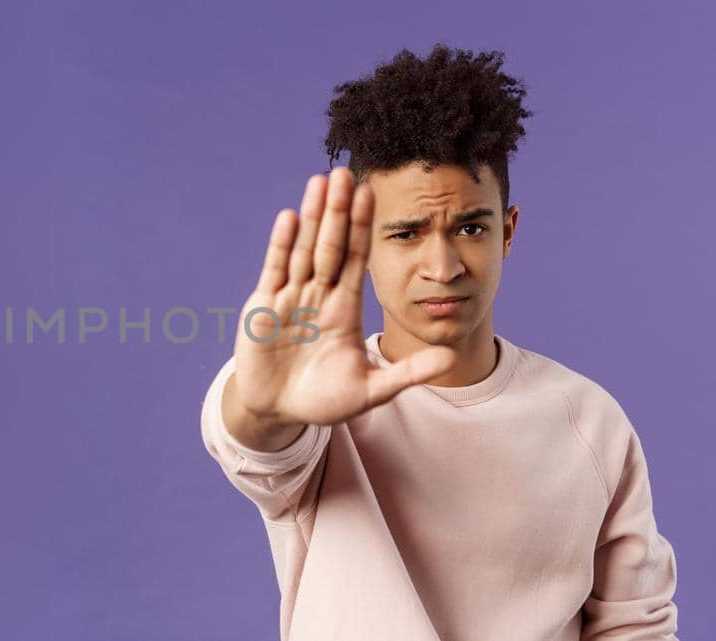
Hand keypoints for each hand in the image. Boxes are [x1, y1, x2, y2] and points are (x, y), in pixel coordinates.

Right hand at [225, 167, 456, 435]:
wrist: (277, 411)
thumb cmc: (323, 401)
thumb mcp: (370, 390)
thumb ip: (408, 372)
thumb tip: (452, 359)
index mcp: (344, 308)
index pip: (357, 260)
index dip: (364, 228)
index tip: (372, 195)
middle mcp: (318, 295)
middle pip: (330, 245)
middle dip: (338, 211)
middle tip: (346, 172)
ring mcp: (290, 298)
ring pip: (303, 249)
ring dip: (311, 216)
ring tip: (320, 182)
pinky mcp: (263, 306)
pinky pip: (275, 270)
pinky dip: (281, 245)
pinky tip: (289, 218)